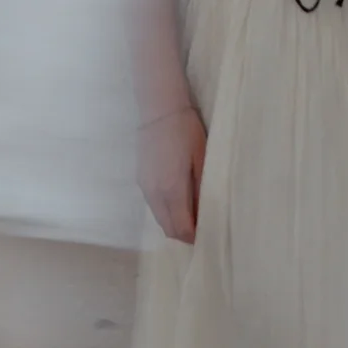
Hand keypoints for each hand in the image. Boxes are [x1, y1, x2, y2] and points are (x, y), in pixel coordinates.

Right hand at [140, 102, 206, 243]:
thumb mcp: (201, 159)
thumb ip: (201, 189)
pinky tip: (178, 201)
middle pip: (167, 228)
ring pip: (159, 218)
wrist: (159, 110)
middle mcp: (155, 193)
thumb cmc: (186, 131)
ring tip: (191, 216)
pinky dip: (165, 212)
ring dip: (173, 223)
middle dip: (183, 234)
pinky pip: (154, 206)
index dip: (193, 237)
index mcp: (172, 189)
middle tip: (200, 229)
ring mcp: (145, 187)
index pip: (181, 227)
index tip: (207, 235)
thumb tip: (204, 214)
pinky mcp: (141, 180)